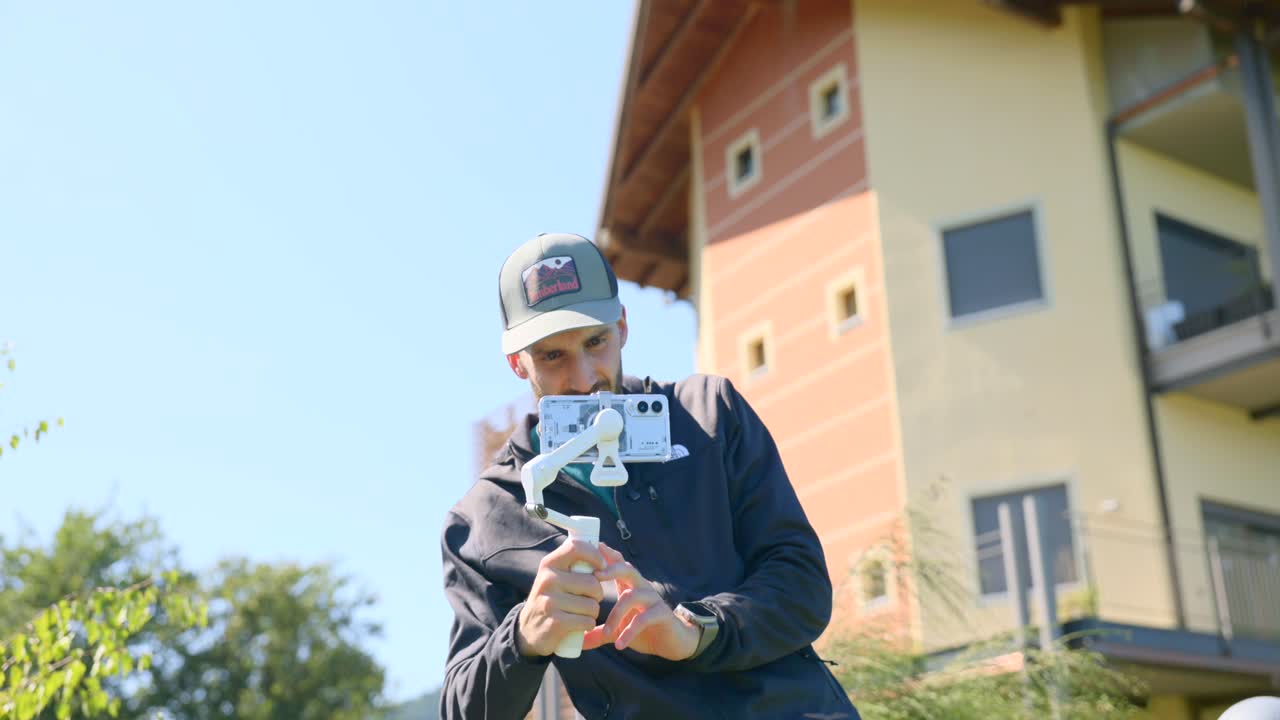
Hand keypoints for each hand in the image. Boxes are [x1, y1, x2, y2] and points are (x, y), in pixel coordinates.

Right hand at [516, 538, 605, 656]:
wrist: (528, 631)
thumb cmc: (550, 599)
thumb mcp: (554, 577)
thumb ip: (572, 563)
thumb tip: (601, 546)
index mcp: (549, 564)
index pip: (576, 548)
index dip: (595, 556)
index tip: (602, 567)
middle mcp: (548, 580)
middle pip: (593, 583)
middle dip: (597, 595)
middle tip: (586, 599)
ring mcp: (550, 601)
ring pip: (592, 605)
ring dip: (592, 613)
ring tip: (578, 613)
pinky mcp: (555, 623)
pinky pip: (587, 621)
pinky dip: (587, 625)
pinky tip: (577, 626)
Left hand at [582, 543, 699, 660]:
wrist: (671, 642)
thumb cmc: (643, 630)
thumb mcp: (618, 631)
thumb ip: (599, 633)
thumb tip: (578, 642)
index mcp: (629, 586)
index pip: (618, 564)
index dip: (606, 555)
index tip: (592, 547)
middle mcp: (641, 587)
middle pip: (627, 570)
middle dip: (611, 570)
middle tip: (595, 575)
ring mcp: (652, 599)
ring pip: (632, 596)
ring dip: (616, 615)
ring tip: (607, 632)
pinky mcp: (662, 613)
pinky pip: (644, 618)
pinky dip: (630, 631)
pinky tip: (620, 644)